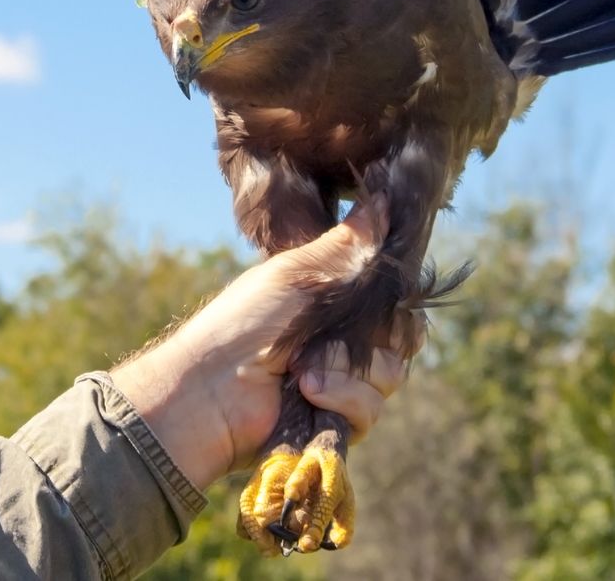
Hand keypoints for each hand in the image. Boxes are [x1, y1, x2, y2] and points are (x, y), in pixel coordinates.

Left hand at [110, 210, 408, 489]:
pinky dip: (343, 397)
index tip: (383, 290)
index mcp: (335, 300)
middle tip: (331, 332)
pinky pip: (371, 407)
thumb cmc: (244, 323)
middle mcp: (345, 339)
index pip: (392, 295)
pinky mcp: (341, 418)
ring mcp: (345, 380)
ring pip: (390, 371)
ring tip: (304, 368)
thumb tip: (384, 197)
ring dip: (349, 367)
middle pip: (402, 334)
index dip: (394, 294)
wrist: (213, 392)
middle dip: (372, 333)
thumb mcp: (296, 275)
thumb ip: (347, 245)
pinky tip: (309, 391)